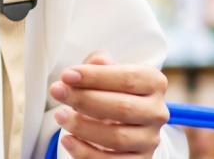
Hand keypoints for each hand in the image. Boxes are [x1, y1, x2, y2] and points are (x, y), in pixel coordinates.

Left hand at [48, 51, 169, 157]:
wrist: (119, 122)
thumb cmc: (109, 91)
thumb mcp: (105, 73)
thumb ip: (99, 65)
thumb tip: (93, 63)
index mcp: (154, 83)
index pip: (128, 79)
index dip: (95, 77)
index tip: (66, 75)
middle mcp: (157, 112)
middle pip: (123, 108)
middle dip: (85, 99)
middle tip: (57, 91)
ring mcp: (150, 140)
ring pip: (117, 138)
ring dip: (83, 126)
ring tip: (59, 115)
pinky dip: (86, 153)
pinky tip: (67, 139)